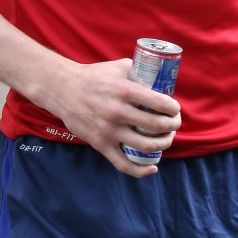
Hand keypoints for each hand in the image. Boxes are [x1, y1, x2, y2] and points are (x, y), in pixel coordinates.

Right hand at [37, 55, 181, 177]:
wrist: (63, 89)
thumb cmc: (93, 76)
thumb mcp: (118, 67)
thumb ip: (138, 70)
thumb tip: (158, 75)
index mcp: (125, 90)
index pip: (160, 103)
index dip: (173, 109)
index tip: (175, 110)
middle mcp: (118, 112)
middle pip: (157, 126)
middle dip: (172, 126)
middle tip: (174, 124)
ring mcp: (109, 131)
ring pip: (145, 146)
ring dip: (163, 144)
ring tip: (166, 139)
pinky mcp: (100, 144)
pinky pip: (123, 164)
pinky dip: (141, 170)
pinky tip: (153, 167)